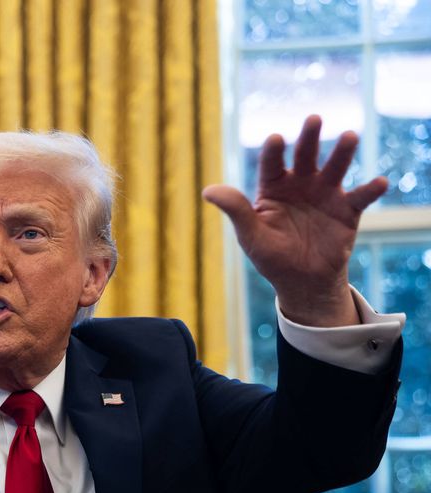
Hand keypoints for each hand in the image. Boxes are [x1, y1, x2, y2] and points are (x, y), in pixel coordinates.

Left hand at [202, 115, 387, 326]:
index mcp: (273, 187)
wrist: (302, 279)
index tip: (275, 139)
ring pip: (334, 168)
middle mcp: (300, 184)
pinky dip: (371, 189)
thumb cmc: (271, 255)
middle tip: (313, 119)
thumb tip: (207, 191)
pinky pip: (360, 196)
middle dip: (309, 137)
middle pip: (305, 156)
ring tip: (349, 136)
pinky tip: (379, 182)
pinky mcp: (347, 210)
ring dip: (342, 152)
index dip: (273, 152)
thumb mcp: (250, 234)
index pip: (271, 164)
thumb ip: (235, 209)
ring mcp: (325, 194)